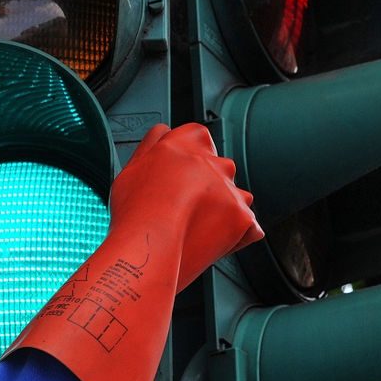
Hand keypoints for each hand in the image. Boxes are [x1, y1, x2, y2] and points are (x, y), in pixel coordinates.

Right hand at [109, 123, 262, 288]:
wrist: (148, 248)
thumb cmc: (136, 211)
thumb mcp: (132, 165)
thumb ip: (152, 143)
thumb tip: (164, 131)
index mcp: (188, 143)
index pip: (197, 138)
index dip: (186, 158)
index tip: (177, 175)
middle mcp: (215, 162)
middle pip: (217, 169)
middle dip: (205, 185)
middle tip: (181, 206)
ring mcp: (231, 190)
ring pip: (234, 197)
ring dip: (222, 209)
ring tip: (194, 227)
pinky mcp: (242, 218)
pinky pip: (249, 227)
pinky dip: (237, 235)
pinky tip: (210, 241)